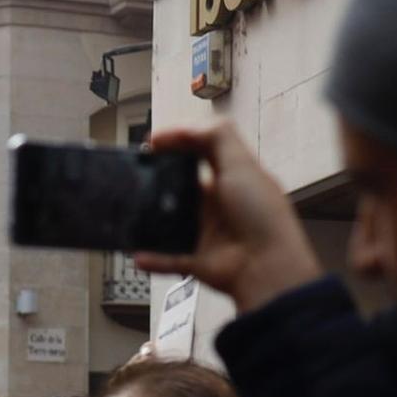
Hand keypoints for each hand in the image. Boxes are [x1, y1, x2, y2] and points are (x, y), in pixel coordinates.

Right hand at [135, 122, 323, 312]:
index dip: (177, 144)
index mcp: (231, 178)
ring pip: (170, 224)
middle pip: (180, 187)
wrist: (267, 266)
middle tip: (136, 174)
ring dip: (150, 221)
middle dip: (157, 181)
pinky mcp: (198, 260)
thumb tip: (179, 130)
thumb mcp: (241, 163)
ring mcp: (207, 233)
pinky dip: (152, 258)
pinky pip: (168, 259)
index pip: (200, 153)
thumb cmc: (262, 215)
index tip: (152, 142)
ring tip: (130, 212)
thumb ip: (214, 137)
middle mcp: (218, 205)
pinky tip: (138, 254)